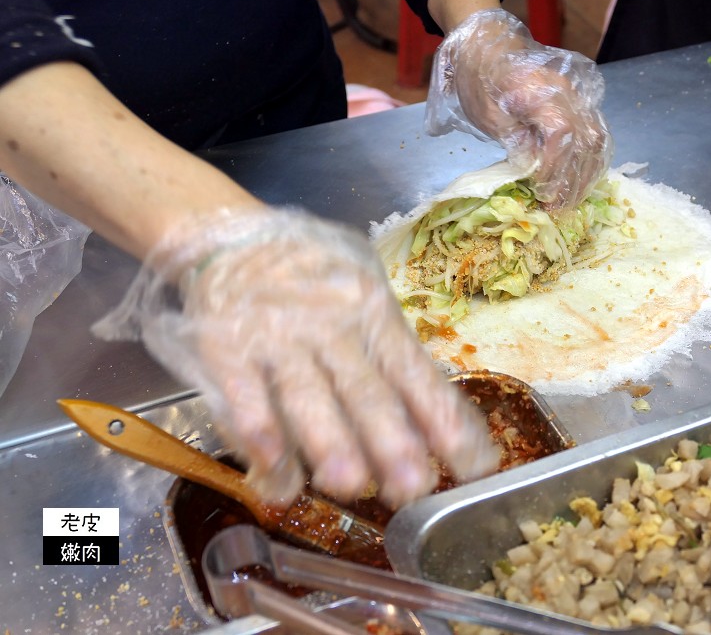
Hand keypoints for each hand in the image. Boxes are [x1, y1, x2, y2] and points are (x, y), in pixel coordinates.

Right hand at [93, 207, 499, 505]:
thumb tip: (435, 418)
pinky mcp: (225, 348)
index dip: (445, 422)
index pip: (416, 374)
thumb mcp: (361, 291)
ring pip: (308, 395)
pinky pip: (245, 395)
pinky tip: (274, 471)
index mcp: (373, 312)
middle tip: (415, 486)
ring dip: (329, 442)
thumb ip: (390, 349)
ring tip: (349, 484)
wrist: (225, 235)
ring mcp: (278, 337)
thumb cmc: (309, 273)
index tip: (474, 466)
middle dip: (392, 441)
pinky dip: (259, 435)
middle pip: (366, 390)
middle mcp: (331, 325)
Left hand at [426, 9, 613, 209]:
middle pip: (587, 142)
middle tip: (556, 208)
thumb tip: (535, 173)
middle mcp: (568, 92)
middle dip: (573, 181)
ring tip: (569, 201)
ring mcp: (579, 96)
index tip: (542, 192)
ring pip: (598, 141)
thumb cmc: (482, 79)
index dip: (555, 169)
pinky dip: (592, 162)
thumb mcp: (490, 116)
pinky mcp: (581, 103)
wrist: (488, 45)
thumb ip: (517, 143)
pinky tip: (580, 182)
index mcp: (541, 91)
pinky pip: (597, 135)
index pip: (562, 136)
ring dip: (587, 176)